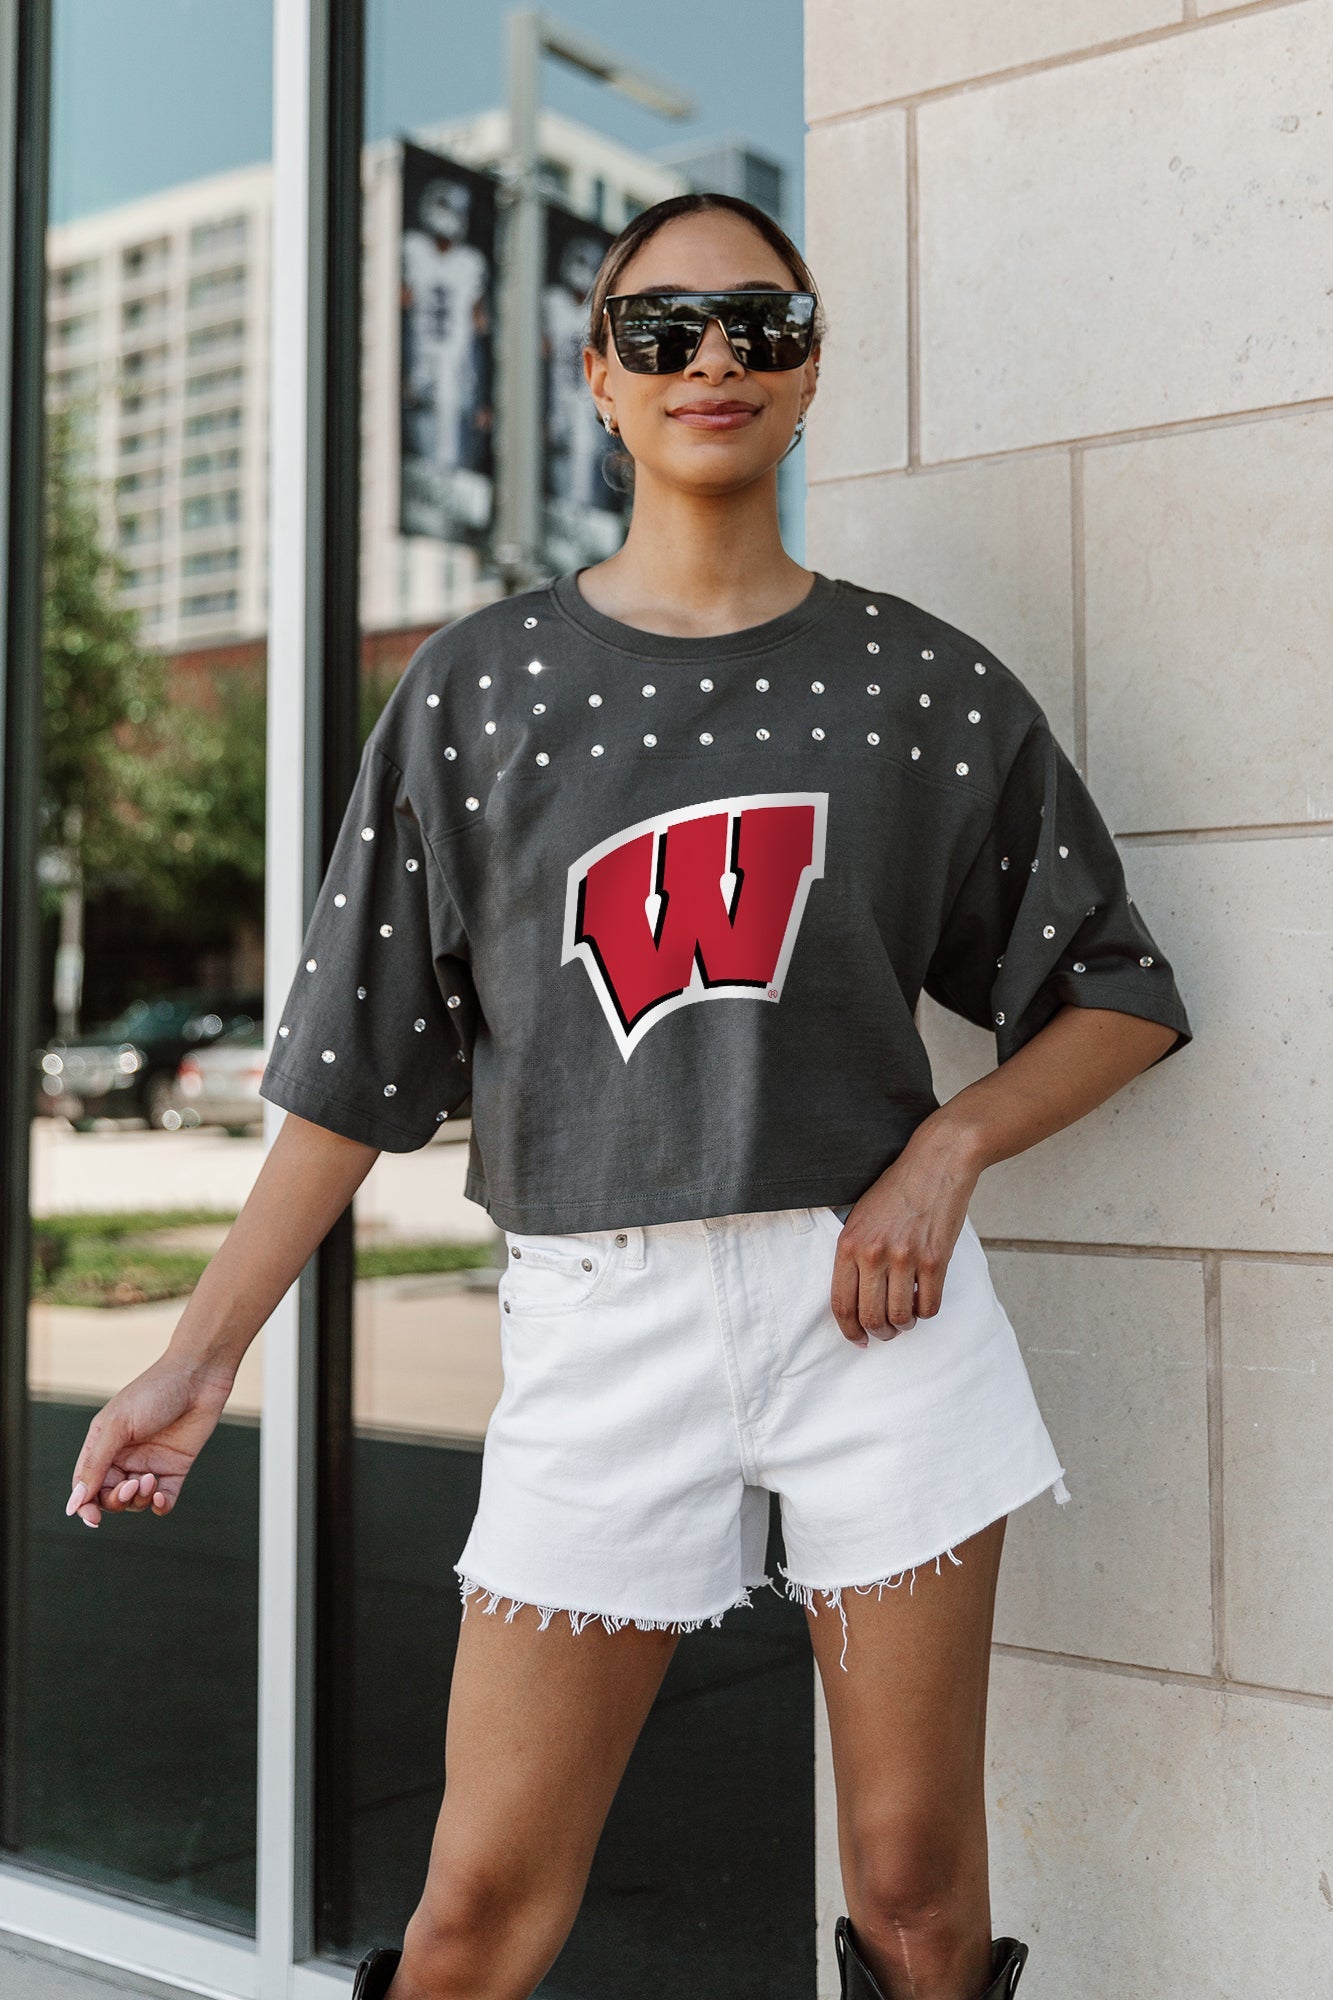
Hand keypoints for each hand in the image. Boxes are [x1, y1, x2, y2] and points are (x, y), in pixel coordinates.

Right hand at [63, 1358, 233, 1527]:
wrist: (199, 1375)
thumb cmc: (154, 1391)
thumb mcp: (117, 1426)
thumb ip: (95, 1464)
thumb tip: (74, 1501)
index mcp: (103, 1443)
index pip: (86, 1484)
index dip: (85, 1505)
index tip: (93, 1519)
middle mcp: (125, 1456)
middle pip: (111, 1496)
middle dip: (117, 1500)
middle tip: (132, 1486)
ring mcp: (151, 1462)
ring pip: (136, 1500)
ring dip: (139, 1499)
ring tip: (150, 1480)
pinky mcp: (176, 1466)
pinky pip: (164, 1498)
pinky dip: (160, 1505)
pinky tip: (160, 1497)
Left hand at [830, 1119, 981, 1347]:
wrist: (936, 1163)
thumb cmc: (896, 1189)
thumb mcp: (859, 1216)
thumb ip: (853, 1253)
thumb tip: (854, 1297)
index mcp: (850, 1244)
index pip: (842, 1303)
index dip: (849, 1330)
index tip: (858, 1339)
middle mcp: (874, 1254)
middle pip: (871, 1317)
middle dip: (879, 1332)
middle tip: (886, 1331)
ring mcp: (906, 1258)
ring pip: (901, 1317)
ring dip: (904, 1325)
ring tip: (906, 1318)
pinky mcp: (935, 1259)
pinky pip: (930, 1305)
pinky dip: (926, 1312)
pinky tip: (924, 1300)